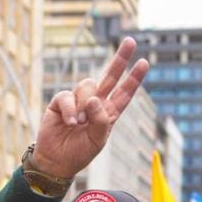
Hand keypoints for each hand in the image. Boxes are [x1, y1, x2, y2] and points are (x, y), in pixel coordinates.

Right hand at [31, 37, 148, 179]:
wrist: (56, 160)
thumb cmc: (79, 152)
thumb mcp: (97, 141)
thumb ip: (100, 121)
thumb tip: (94, 98)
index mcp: (109, 113)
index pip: (124, 93)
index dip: (134, 78)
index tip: (144, 62)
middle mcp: (96, 103)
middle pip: (110, 76)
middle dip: (120, 59)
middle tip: (131, 41)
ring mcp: (78, 100)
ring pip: (87, 85)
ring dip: (84, 104)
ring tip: (79, 124)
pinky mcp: (61, 101)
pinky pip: (67, 96)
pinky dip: (70, 109)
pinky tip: (70, 122)